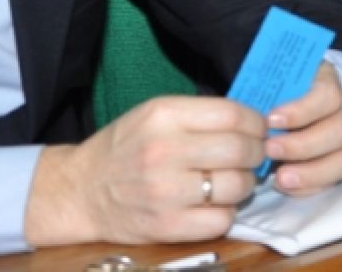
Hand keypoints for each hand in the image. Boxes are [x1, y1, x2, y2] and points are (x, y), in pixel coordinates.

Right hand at [23, 95, 263, 247]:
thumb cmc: (124, 148)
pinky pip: (221, 221)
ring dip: (246, 183)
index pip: (232, 115)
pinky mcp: (166, 227)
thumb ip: (198, 115)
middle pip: (239, 150)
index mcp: (163, 116)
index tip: (258, 129)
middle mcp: (164, 151)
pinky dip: (227, 213)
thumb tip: (252, 121)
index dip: (255, 123)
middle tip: (254, 155)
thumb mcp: (153, 114)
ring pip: (236, 186)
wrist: (82, 191)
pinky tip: (215, 204)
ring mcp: (165, 192)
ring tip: (235, 180)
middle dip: (257, 152)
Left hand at [266, 62, 341, 195]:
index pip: (327, 95)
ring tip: (280, 178)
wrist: (287, 100)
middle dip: (302, 145)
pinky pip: (334, 180)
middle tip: (269, 150)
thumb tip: (248, 113)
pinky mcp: (338, 163)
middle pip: (339, 131)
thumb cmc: (277, 89)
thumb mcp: (273, 81)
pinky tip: (285, 186)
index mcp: (327, 82)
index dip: (302, 110)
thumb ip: (267, 94)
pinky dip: (309, 186)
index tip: (270, 120)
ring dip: (310, 171)